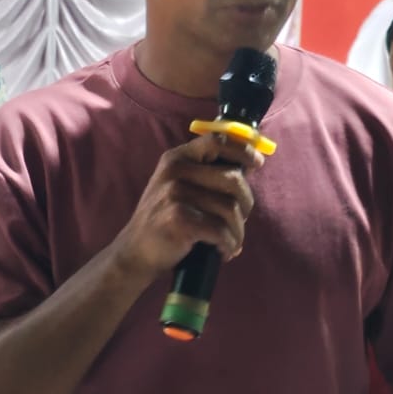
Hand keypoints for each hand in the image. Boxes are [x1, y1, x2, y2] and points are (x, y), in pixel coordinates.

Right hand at [111, 134, 261, 279]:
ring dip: (238, 231)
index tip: (257, 163)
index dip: (242, 150)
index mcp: (176, 158)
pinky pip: (220, 230)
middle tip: (241, 220)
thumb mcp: (176, 186)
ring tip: (232, 241)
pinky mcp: (179, 219)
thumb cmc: (164, 219)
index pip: (217, 141)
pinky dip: (228, 244)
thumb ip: (205, 173)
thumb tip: (249, 167)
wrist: (134, 252)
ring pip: (230, 208)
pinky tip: (224, 251)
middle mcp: (175, 171)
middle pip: (233, 179)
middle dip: (246, 204)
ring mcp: (176, 194)